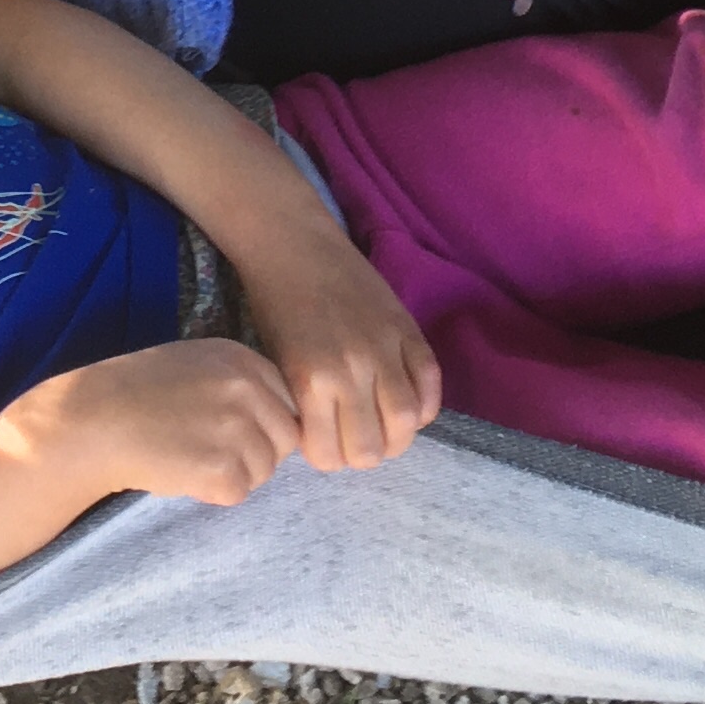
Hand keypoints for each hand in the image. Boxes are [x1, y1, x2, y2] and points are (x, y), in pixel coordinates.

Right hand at [4, 340, 303, 508]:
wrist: (89, 420)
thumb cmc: (134, 394)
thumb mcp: (192, 365)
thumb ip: (238, 383)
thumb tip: (277, 420)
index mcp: (241, 358)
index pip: (287, 402)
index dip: (262, 424)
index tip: (228, 431)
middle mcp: (246, 388)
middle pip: (285, 439)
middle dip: (256, 452)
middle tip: (206, 449)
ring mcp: (237, 428)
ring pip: (265, 470)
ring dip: (233, 474)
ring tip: (187, 456)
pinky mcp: (222, 468)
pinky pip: (238, 493)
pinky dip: (213, 492)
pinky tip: (180, 472)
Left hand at [233, 237, 441, 474]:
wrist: (293, 246)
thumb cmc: (274, 305)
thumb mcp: (277, 364)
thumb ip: (306, 407)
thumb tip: (331, 443)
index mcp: (310, 380)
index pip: (329, 454)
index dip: (325, 457)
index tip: (321, 445)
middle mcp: (351, 370)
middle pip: (372, 448)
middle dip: (361, 454)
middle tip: (352, 439)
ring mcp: (385, 348)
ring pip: (407, 422)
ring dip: (396, 437)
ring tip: (383, 429)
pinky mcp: (408, 328)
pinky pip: (430, 383)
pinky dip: (424, 405)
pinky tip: (407, 406)